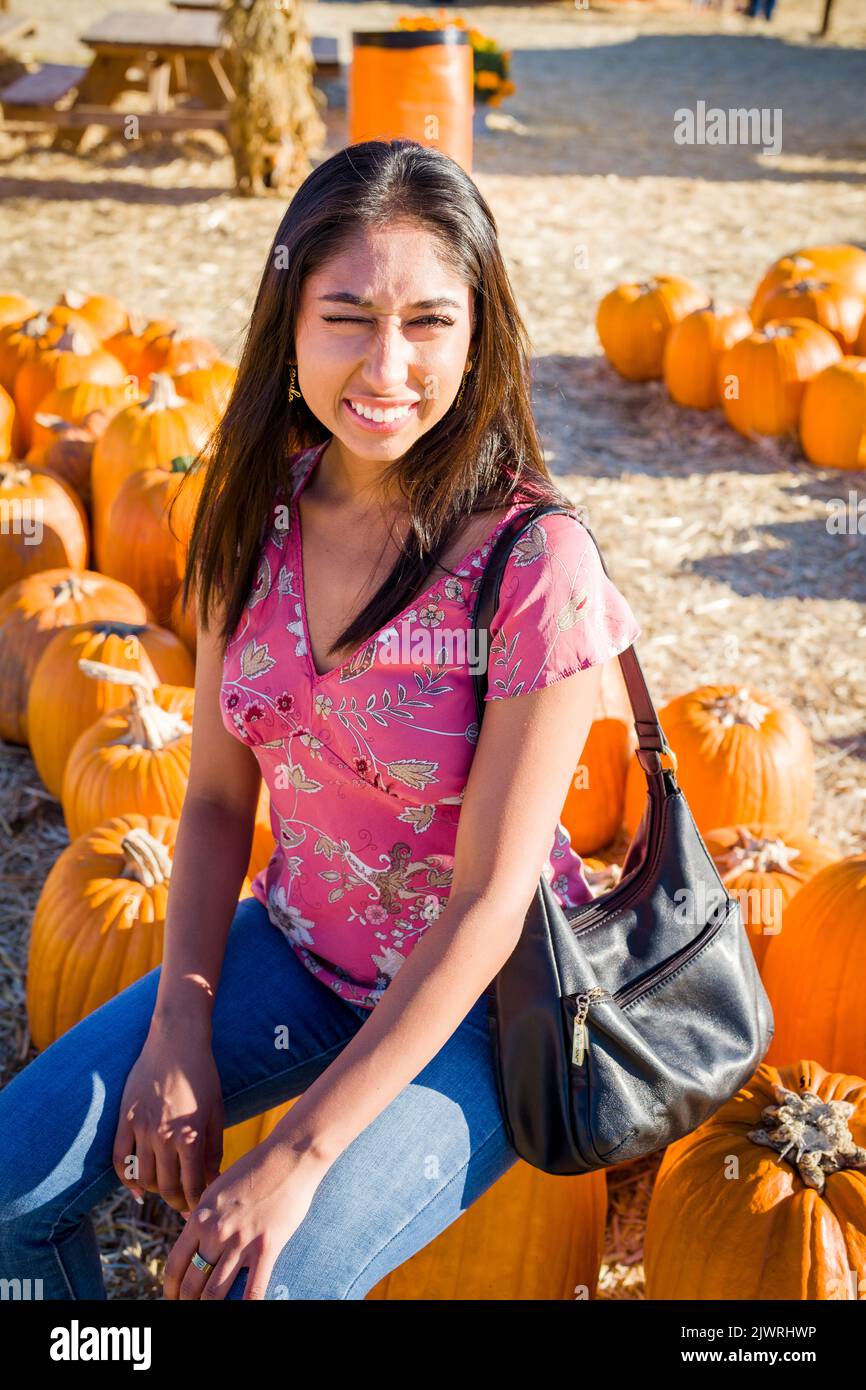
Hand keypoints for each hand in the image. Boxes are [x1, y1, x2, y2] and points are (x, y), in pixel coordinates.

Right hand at [112, 1024, 223, 1213]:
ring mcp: (141, 1128)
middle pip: (166, 1188)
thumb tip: (212, 1182)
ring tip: (166, 1192)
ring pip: (143, 1177)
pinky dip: (126, 1179)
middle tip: (183, 1206)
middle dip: (177, 1203)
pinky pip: (118, 1158)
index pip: (191, 1186)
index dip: (195, 1204)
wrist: (176, 1041)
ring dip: (155, 1191)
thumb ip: (213, 1151)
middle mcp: (163, 1136)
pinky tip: (137, 1188)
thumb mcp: (215, 1113)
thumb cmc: (203, 1076)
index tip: (199, 1210)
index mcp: (189, 1136)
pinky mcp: (125, 1119)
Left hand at [162, 1133, 328, 1299]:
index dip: (170, 1287)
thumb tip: (190, 1222)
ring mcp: (240, 1242)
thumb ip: (203, 1210)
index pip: (176, 1263)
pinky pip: (253, 1288)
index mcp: (200, 1216)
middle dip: (185, 1302)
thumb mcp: (218, 1186)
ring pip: (215, 1291)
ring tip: (206, 1314)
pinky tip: (244, 1311)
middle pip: (192, 1282)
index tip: (171, 1297)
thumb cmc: (254, 1168)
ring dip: (208, 1309)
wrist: (288, 1157)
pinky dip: (246, 1305)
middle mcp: (215, 1232)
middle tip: (187, 1309)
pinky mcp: (266, 1248)